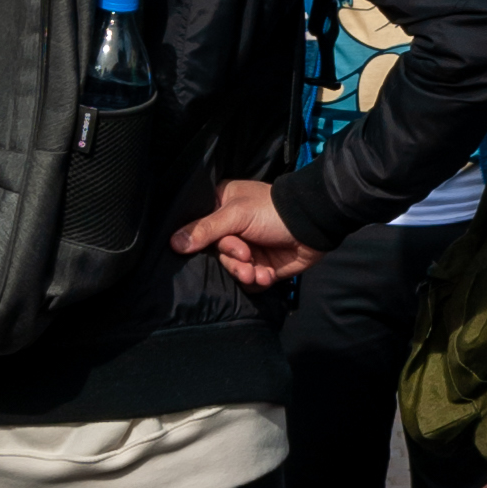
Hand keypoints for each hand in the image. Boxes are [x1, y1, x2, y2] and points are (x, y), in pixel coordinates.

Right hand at [170, 179, 321, 289]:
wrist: (313, 226)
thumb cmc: (272, 211)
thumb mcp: (236, 214)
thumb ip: (205, 229)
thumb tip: (173, 243)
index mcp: (221, 206)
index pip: (198, 228)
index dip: (205, 241)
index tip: (219, 243)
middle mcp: (231, 228)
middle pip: (215, 253)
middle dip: (231, 260)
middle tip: (246, 256)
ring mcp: (247, 248)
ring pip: (231, 270)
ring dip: (244, 273)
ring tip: (256, 271)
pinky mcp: (261, 266)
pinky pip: (249, 281)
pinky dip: (258, 280)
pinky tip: (267, 275)